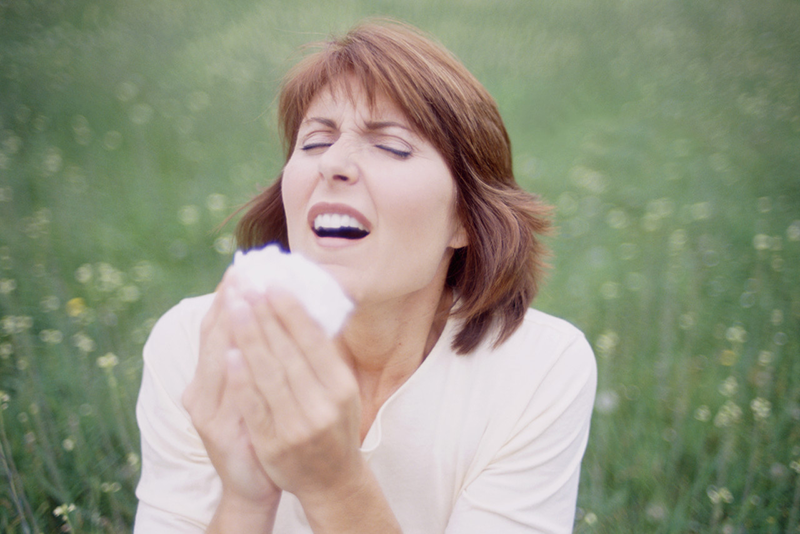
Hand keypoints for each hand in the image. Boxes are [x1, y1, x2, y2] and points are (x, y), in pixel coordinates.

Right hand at [182, 269, 281, 507]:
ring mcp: (206, 411)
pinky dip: (230, 375)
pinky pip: (226, 397)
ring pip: (216, 360)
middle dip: (229, 302)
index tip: (241, 267)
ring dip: (228, 328)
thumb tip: (281, 312)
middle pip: (214, 336)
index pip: (216, 326)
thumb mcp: (259, 388)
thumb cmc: (261, 429)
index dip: (227, 297)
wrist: (253, 485)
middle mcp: (201, 389)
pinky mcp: (216, 433)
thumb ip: (262, 355)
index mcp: (209, 377)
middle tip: (242, 270)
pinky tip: (234, 354)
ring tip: (239, 296)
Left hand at [223, 275, 366, 506]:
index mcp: (341, 388)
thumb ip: (325, 355)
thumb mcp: (341, 389)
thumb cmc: (334, 423)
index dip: (291, 311)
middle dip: (264, 315)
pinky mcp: (273, 445)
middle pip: (287, 352)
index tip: (274, 284)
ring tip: (235, 306)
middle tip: (248, 284)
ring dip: (248, 336)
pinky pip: (253, 405)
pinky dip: (241, 378)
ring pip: (267, 374)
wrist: (330, 481)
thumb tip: (305, 306)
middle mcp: (322, 406)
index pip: (313, 341)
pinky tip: (229, 352)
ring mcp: (297, 427)